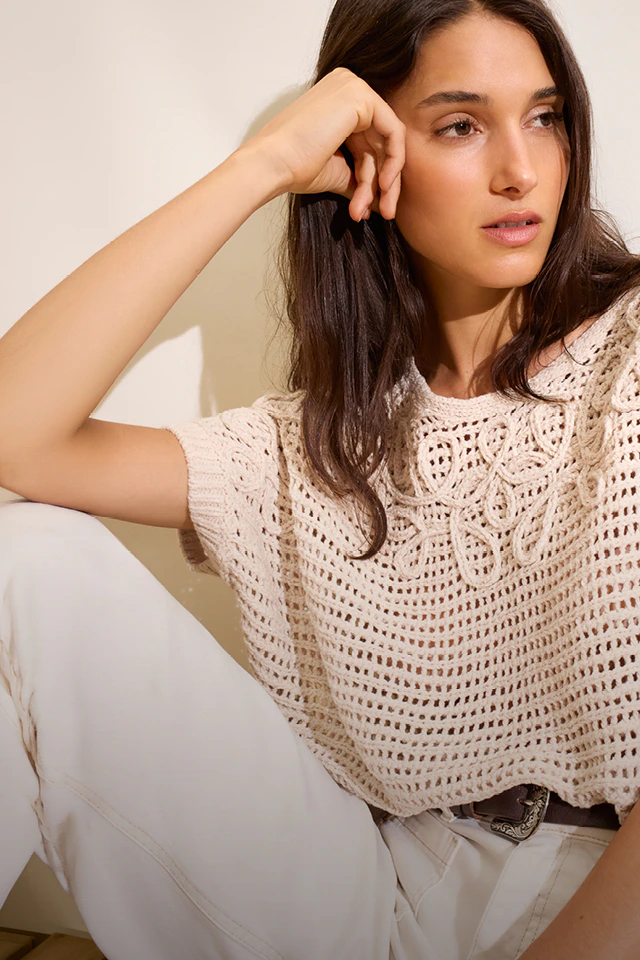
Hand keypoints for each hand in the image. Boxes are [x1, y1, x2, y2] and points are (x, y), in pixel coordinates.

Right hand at [239, 67, 405, 221]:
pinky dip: (394, 161)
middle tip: (385, 213)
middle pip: (380, 142)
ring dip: (385, 181)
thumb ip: (361, 178)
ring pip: (389, 141)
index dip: (374, 178)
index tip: (372, 208)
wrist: (272, 164)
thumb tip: (380, 199)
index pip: (369, 142)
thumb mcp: (337, 171)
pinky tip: (382, 186)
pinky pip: (394, 132)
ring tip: (377, 209)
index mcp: (338, 102)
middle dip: (384, 183)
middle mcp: (347, 88)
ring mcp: (354, 88)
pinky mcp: (360, 96)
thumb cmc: (294, 167)